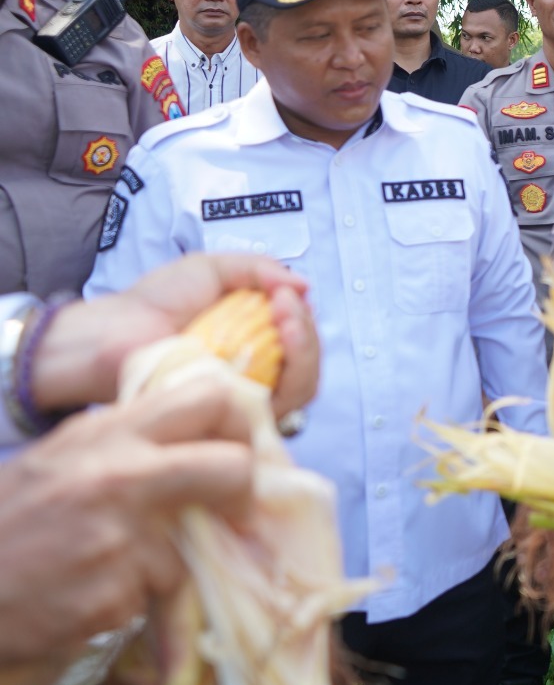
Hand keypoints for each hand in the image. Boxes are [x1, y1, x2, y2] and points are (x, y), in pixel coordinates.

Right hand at [0, 379, 254, 667]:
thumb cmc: (7, 524)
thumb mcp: (61, 457)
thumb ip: (125, 441)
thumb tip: (200, 434)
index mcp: (105, 434)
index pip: (207, 398)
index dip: (238, 424)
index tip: (237, 449)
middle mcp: (117, 478)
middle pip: (232, 467)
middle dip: (243, 492)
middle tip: (233, 512)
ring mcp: (118, 540)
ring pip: (190, 549)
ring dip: (160, 566)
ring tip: (103, 566)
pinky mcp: (113, 597)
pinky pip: (153, 597)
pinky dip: (130, 601)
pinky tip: (85, 594)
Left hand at [31, 254, 316, 417]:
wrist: (112, 332)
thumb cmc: (154, 301)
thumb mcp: (212, 269)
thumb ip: (259, 269)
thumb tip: (306, 286)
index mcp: (255, 337)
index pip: (301, 337)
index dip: (304, 318)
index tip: (286, 293)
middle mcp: (256, 370)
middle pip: (309, 363)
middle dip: (308, 331)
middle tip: (286, 306)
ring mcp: (245, 396)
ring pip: (302, 386)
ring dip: (305, 351)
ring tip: (285, 323)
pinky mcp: (231, 415)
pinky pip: (276, 407)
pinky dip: (287, 377)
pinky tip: (270, 350)